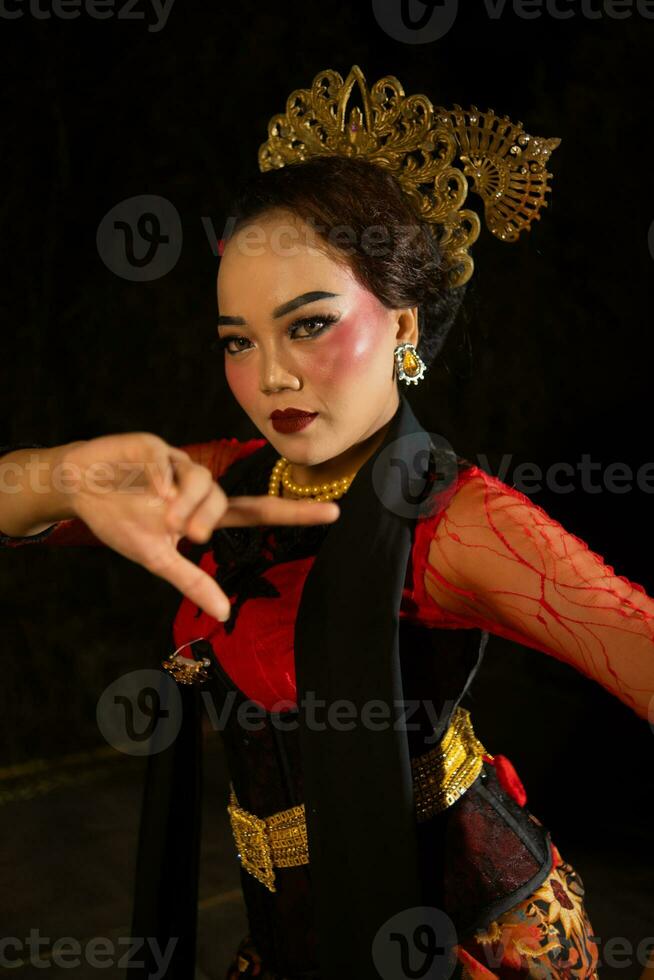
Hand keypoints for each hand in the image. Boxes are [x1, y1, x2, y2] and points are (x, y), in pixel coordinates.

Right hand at [62, 433, 338, 620]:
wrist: (78, 488)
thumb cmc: (120, 521)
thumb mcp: (155, 557)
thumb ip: (191, 580)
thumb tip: (226, 614)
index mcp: (204, 510)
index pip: (257, 512)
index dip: (295, 513)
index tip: (335, 512)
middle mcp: (198, 484)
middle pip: (222, 498)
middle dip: (205, 517)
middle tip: (185, 535)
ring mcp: (177, 463)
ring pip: (201, 477)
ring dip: (187, 501)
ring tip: (163, 518)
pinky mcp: (152, 446)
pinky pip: (168, 459)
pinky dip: (163, 475)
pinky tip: (153, 489)